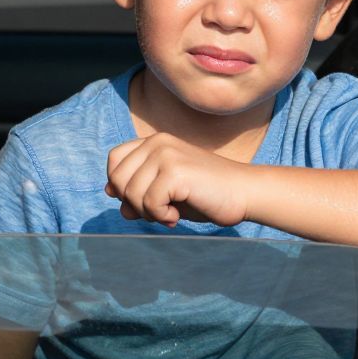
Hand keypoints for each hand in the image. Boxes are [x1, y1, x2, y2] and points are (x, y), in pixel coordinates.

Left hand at [105, 132, 250, 227]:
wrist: (244, 193)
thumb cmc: (207, 195)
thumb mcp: (166, 195)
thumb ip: (139, 194)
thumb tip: (113, 199)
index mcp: (154, 142)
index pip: (114, 160)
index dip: (120, 185)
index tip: (144, 201)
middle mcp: (157, 142)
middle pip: (117, 179)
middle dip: (132, 203)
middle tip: (159, 211)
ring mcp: (165, 154)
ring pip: (130, 193)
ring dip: (148, 213)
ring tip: (171, 213)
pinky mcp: (175, 171)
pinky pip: (148, 203)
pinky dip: (161, 216)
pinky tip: (178, 215)